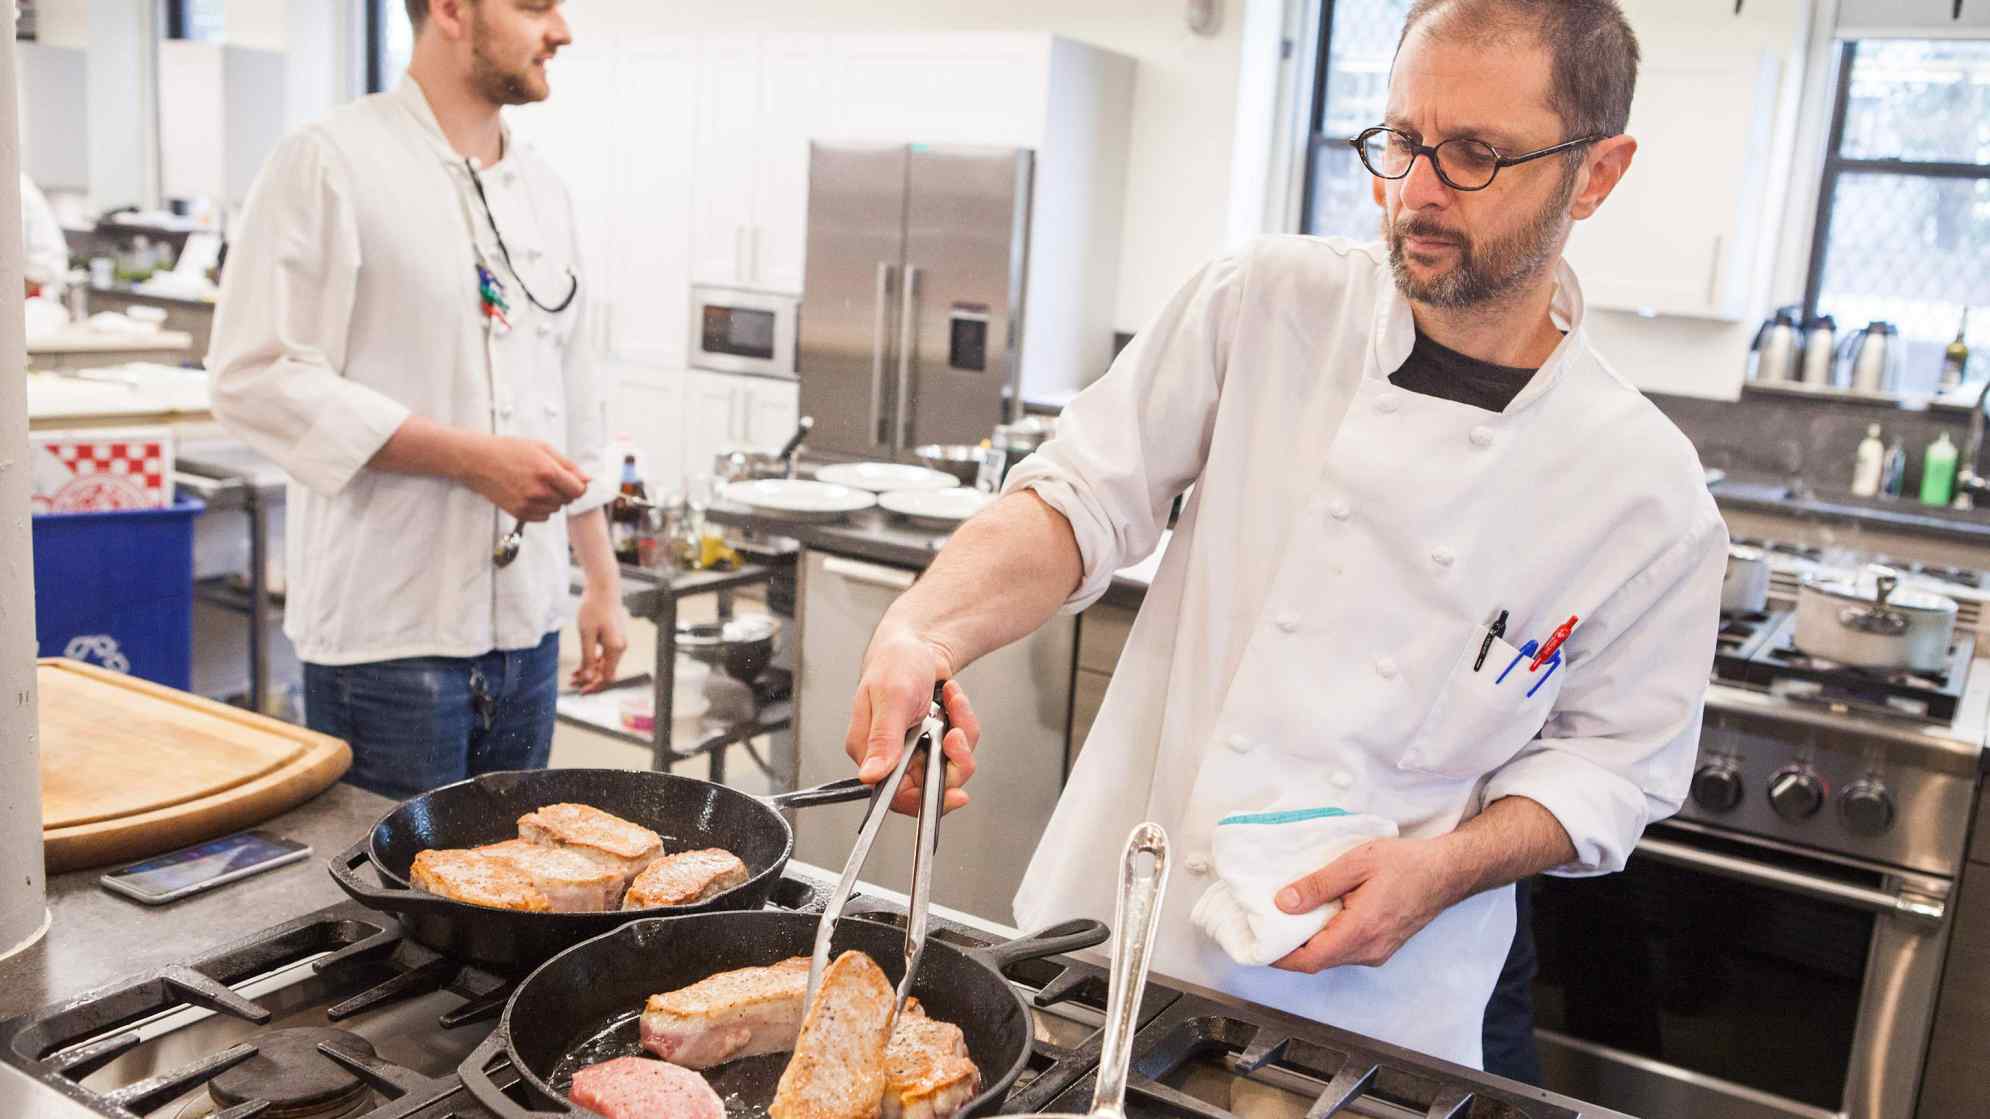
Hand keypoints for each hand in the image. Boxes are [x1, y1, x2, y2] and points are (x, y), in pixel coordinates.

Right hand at [464, 435, 589, 521]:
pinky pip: (543, 517)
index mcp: (548, 472)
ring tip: (534, 484)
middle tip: (547, 477)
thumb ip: (568, 465)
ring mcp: (528, 504)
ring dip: (552, 499)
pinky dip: (541, 508)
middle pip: (568, 500)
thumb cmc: (511, 450)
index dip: (578, 485)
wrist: (479, 461)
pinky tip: (528, 494)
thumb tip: (588, 480)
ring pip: (556, 509)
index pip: (578, 490)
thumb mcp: (542, 448)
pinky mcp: (519, 513)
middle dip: (564, 491)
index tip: (571, 480)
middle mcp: (539, 491)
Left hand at [570, 585, 627, 693]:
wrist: (603, 588)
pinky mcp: (614, 637)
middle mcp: (620, 647)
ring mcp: (618, 642)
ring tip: (573, 675)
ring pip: (605, 664)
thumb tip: (589, 678)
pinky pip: (605, 655)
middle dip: (590, 680)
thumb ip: (588, 658)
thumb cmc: (593, 608)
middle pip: (607, 672)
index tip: (581, 691)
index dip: (595, 686)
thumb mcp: (587, 634)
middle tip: (572, 683)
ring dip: (590, 671)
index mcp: (615, 648)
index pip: (608, 677)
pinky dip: (594, 661)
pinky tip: (582, 664)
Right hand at [845, 627, 978, 815]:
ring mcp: (914, 749)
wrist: (918, 642)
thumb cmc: (895, 662)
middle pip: (929, 785)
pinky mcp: (933, 740)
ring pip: (951, 765)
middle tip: (956, 733)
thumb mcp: (891, 697)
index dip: (924, 800)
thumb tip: (871, 775)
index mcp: (868, 748)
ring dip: (963, 733)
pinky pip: (961, 747)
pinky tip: (952, 698)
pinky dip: (964, 721)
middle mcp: (890, 754)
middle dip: (954, 759)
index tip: (955, 794)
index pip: (894, 796)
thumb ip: (883, 739)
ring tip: (953, 703)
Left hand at [1269, 837, 1460, 972]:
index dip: (1279, 956)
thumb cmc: (1407, 863)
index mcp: (1361, 930)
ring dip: (1308, 944)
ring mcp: (1377, 952)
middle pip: (1317, 961)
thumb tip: (1283, 902)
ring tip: (1286, 919)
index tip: (1257, 944)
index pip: (1310, 959)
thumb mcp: (1356, 863)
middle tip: (1264, 926)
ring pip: (1331, 957)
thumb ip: (1318, 885)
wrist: (1447, 872)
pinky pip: (1345, 951)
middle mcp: (1369, 950)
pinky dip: (1325, 940)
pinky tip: (1316, 918)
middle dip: (1288, 949)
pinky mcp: (1381, 947)